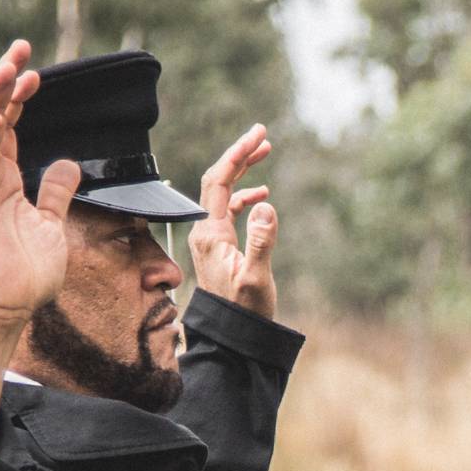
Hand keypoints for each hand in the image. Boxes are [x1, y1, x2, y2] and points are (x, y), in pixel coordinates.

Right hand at [0, 39, 81, 338]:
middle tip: (20, 49)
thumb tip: (70, 164)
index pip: (6, 123)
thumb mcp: (52, 222)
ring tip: (7, 69)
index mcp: (3, 176)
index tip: (37, 73)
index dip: (19, 96)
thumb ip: (56, 190)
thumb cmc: (28, 271)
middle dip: (1, 79)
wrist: (11, 304)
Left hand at [188, 123, 277, 317]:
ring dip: (243, 172)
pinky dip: (244, 196)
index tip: (258, 133)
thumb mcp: (256, 278)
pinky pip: (227, 210)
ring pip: (223, 193)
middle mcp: (205, 231)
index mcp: (211, 233)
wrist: (232, 336)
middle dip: (239, 154)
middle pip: (217, 180)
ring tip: (265, 154)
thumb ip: (261, 241)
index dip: (238, 153)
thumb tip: (265, 205)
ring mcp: (210, 238)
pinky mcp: (218, 246)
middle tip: (262, 134)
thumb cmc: (245, 311)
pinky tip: (262, 196)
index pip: (219, 181)